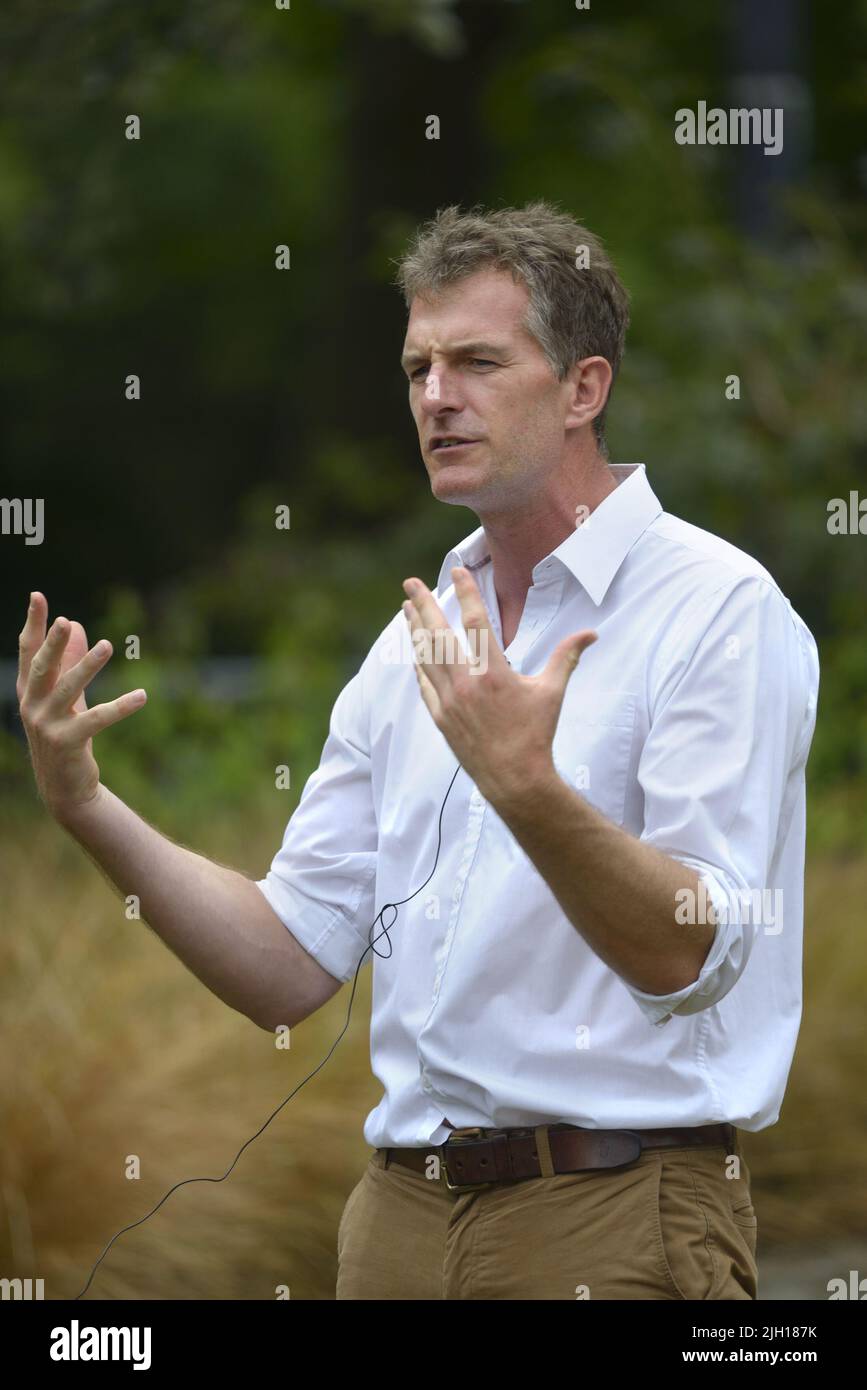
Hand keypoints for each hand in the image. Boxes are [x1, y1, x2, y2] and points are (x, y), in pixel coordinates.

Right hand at [17, 592, 146, 819]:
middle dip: (53, 644)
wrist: (64, 787)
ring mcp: (47, 725)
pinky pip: (97, 720)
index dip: (33, 624)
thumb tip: (76, 624)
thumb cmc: (66, 733)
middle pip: (42, 668)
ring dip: (88, 666)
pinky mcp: (68, 743)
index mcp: (29, 691)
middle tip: (65, 621)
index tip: (38, 596)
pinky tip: (142, 696)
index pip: (29, 651)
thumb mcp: (68, 697)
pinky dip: (120, 707)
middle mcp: (32, 705)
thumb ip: (69, 662)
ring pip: (69, 689)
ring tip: (107, 645)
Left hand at [402, 567, 596, 808]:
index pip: (475, 622)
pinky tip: (414, 652)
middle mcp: (466, 683)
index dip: (465, 593)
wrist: (515, 779)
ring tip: (407, 609)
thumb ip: (566, 658)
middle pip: (438, 635)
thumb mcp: (553, 692)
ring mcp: (450, 701)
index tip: (457, 571)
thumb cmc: (536, 734)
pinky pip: (424, 684)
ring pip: (425, 657)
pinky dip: (419, 665)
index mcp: (494, 672)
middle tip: (410, 583)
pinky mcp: (441, 718)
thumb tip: (591, 634)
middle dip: (423, 605)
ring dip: (415, 630)